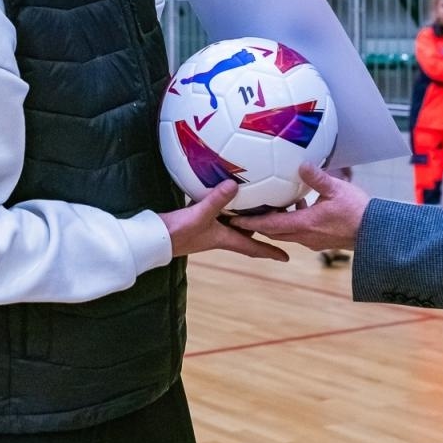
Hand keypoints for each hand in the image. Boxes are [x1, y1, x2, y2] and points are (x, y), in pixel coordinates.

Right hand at [159, 180, 287, 261]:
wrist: (155, 238)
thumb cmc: (178, 232)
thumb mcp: (200, 214)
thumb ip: (217, 200)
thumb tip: (235, 184)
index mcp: (226, 239)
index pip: (253, 247)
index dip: (271, 252)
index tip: (287, 258)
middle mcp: (221, 235)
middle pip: (248, 233)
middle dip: (264, 228)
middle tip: (281, 217)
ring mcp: (210, 228)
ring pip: (236, 222)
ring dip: (248, 215)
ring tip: (261, 202)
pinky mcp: (199, 220)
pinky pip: (221, 212)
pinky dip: (228, 205)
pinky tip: (228, 192)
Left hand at [229, 163, 368, 252]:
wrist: (377, 233)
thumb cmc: (359, 211)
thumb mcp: (337, 189)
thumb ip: (317, 177)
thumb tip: (301, 164)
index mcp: (305, 224)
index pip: (270, 225)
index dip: (250, 222)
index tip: (233, 218)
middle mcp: (305, 236)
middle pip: (273, 231)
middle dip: (256, 224)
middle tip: (242, 212)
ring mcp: (313, 240)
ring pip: (286, 232)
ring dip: (275, 221)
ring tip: (267, 205)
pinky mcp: (321, 240)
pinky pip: (299, 231)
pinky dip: (292, 220)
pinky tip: (298, 205)